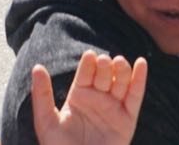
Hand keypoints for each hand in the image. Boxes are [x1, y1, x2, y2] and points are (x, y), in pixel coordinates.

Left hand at [0, 51, 148, 144]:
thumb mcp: (46, 123)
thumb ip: (42, 95)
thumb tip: (37, 67)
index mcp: (79, 96)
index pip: (85, 74)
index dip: (88, 64)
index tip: (89, 56)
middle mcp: (97, 98)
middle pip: (104, 75)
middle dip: (105, 67)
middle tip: (103, 61)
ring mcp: (114, 108)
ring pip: (120, 83)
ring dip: (121, 70)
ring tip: (119, 62)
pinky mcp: (128, 119)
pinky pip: (135, 97)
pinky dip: (140, 80)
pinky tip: (141, 63)